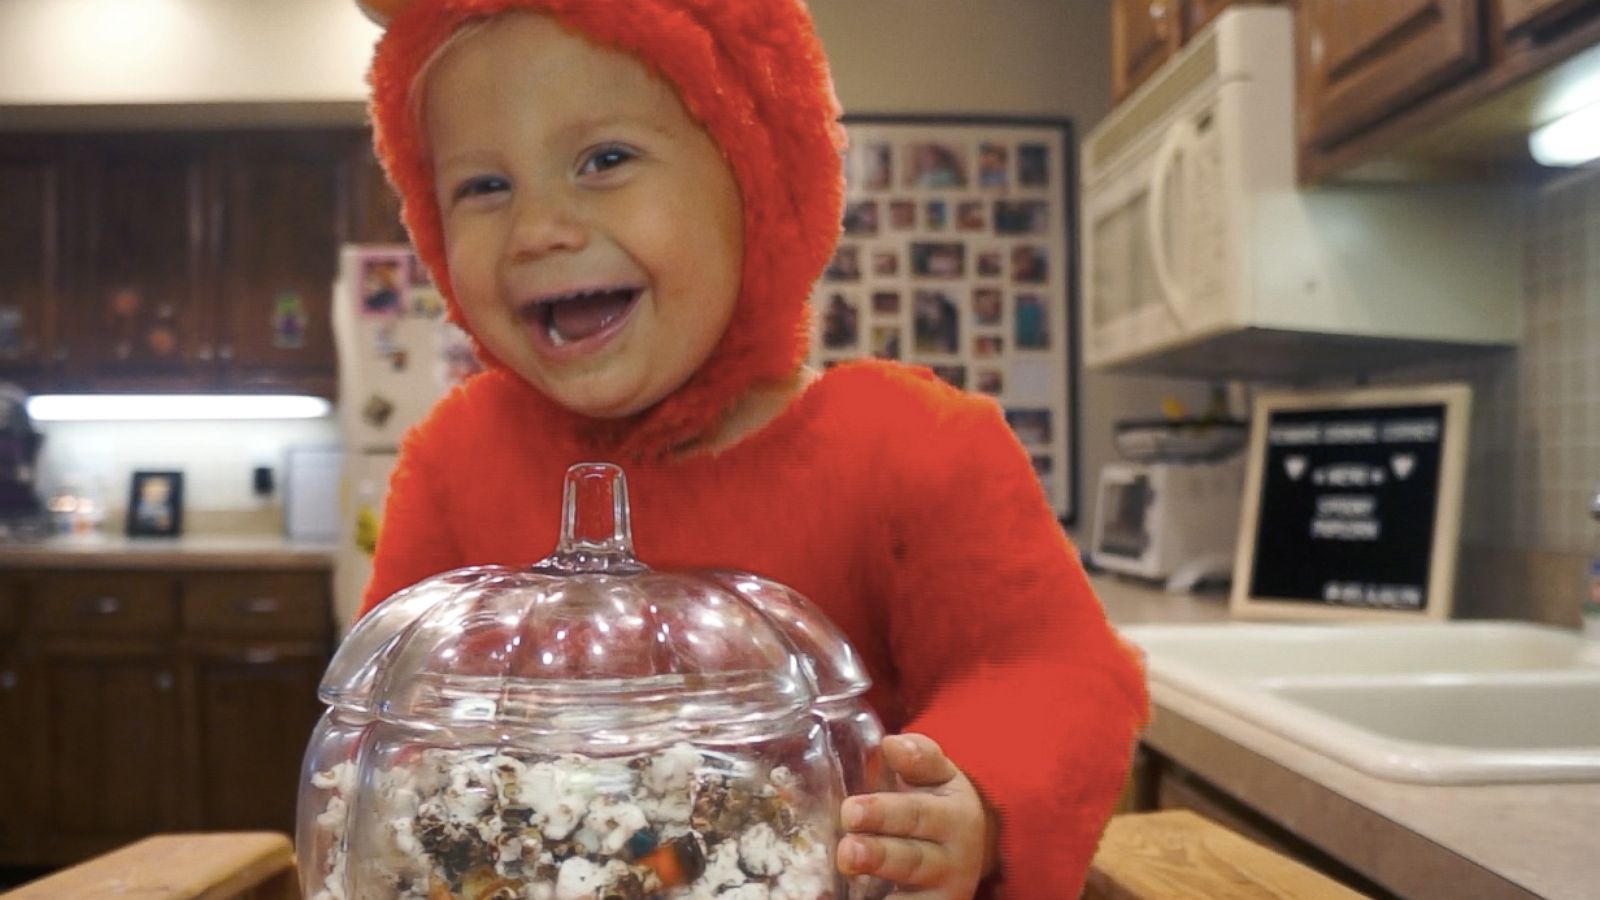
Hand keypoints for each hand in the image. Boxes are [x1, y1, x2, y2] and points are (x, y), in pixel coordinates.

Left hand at [837, 733, 996, 898]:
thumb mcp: (938, 775)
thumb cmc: (938, 804)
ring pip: (911, 898)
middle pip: (911, 860)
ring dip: (879, 885)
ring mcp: (940, 895)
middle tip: (847, 850)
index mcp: (954, 817)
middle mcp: (952, 861)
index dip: (883, 814)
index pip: (918, 814)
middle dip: (878, 856)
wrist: (967, 850)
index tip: (850, 811)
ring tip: (849, 871)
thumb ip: (918, 756)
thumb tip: (891, 744)